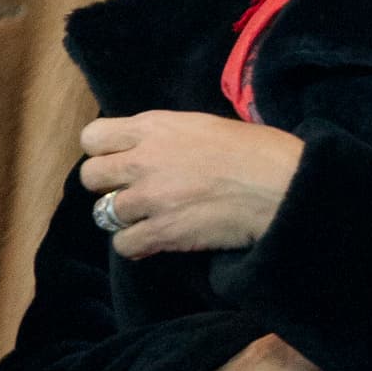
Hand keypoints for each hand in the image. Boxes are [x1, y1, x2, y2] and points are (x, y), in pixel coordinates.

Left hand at [80, 110, 302, 256]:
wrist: (281, 185)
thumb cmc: (256, 150)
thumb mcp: (203, 125)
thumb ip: (167, 136)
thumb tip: (152, 149)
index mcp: (153, 127)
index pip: (92, 137)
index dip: (103, 152)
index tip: (121, 161)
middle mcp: (142, 160)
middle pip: (90, 177)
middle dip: (107, 187)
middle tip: (132, 193)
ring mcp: (149, 198)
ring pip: (104, 214)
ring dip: (124, 218)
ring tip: (149, 218)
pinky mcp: (162, 232)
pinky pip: (124, 245)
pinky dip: (136, 245)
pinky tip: (155, 240)